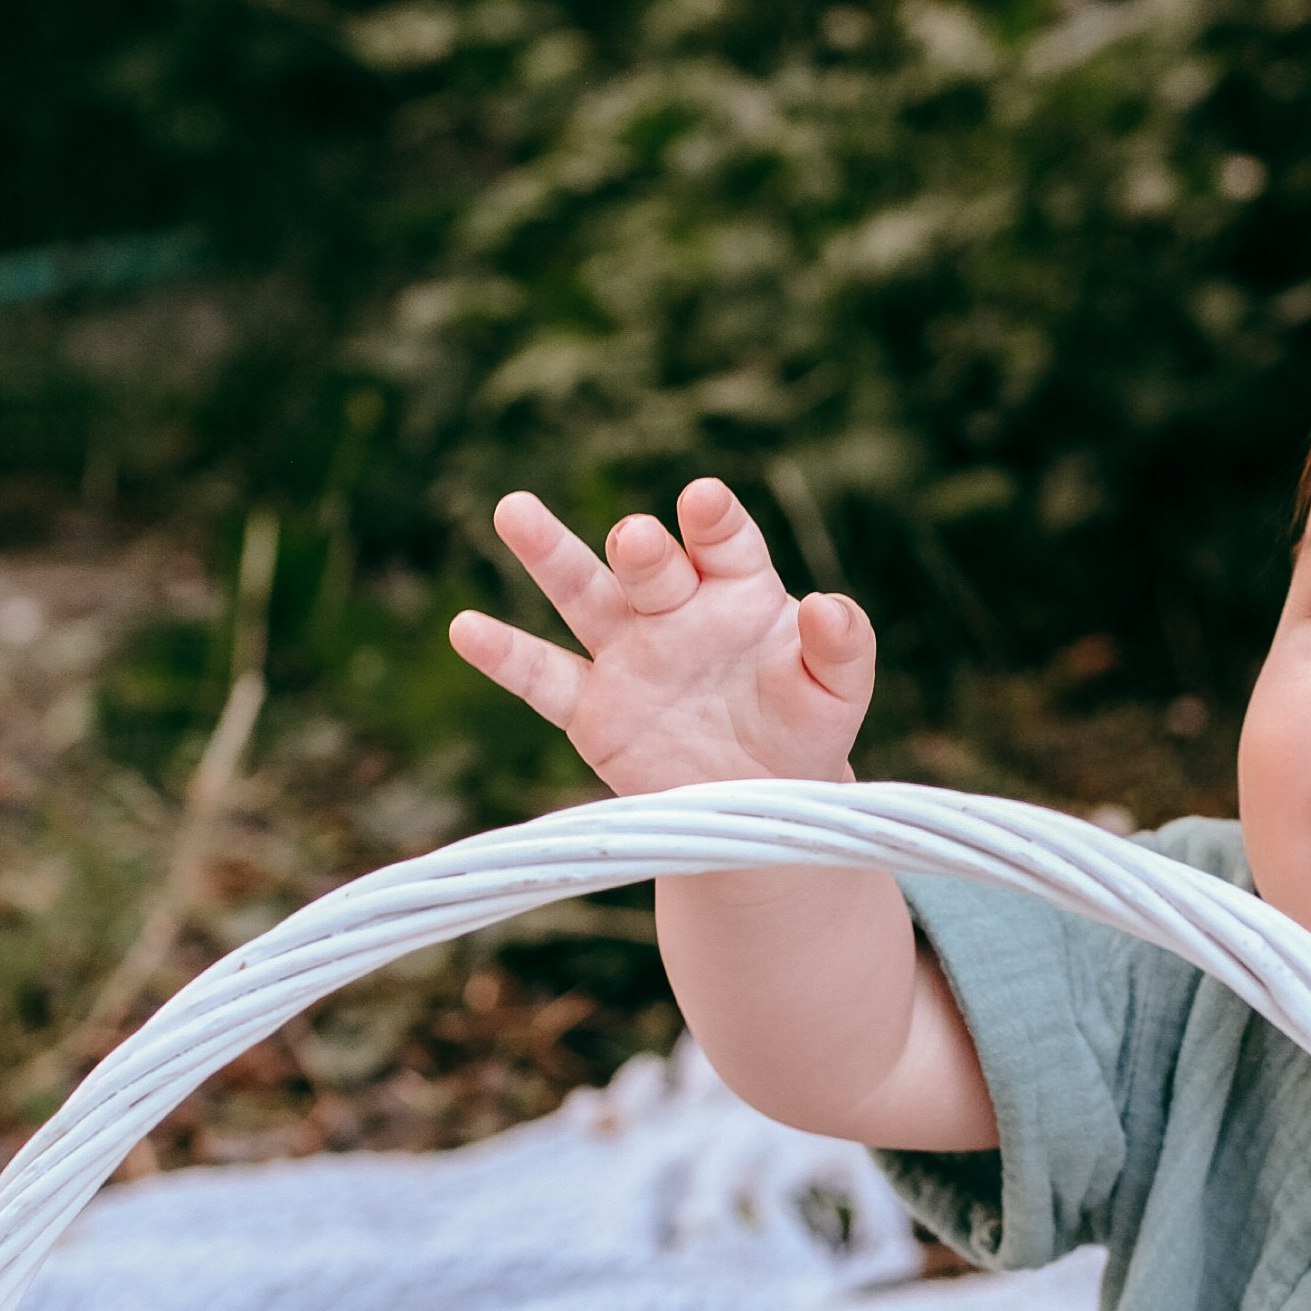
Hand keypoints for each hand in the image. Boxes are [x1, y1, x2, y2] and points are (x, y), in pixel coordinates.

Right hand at [447, 480, 876, 794]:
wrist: (760, 807)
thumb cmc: (804, 731)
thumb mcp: (837, 694)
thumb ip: (842, 650)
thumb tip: (832, 606)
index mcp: (738, 589)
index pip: (724, 542)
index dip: (713, 522)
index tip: (704, 503)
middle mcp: (675, 608)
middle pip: (648, 565)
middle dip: (639, 550)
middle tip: (632, 538)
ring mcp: (627, 654)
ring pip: (582, 596)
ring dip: (549, 555)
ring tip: (514, 510)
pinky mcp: (593, 709)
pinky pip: (545, 678)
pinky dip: (507, 656)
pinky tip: (467, 628)